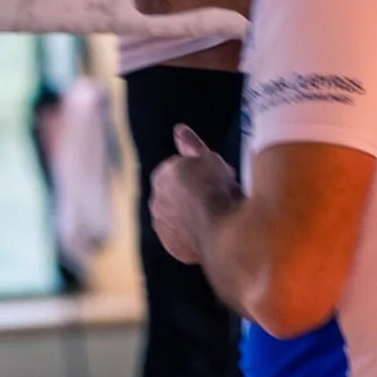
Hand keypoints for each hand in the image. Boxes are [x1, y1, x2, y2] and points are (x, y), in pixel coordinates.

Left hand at [150, 122, 239, 265]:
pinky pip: (182, 239)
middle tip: (217, 197)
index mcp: (161, 176)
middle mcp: (155, 201)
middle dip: (192, 196)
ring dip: (191, 217)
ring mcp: (162, 226)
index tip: (213, 178)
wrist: (221, 229)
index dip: (199, 174)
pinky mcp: (172, 247)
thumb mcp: (208, 158)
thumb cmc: (216, 188)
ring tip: (216, 216)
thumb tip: (179, 129)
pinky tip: (210, 233)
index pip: (178, 171)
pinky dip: (193, 237)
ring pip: (179, 218)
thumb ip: (190, 144)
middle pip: (177, 195)